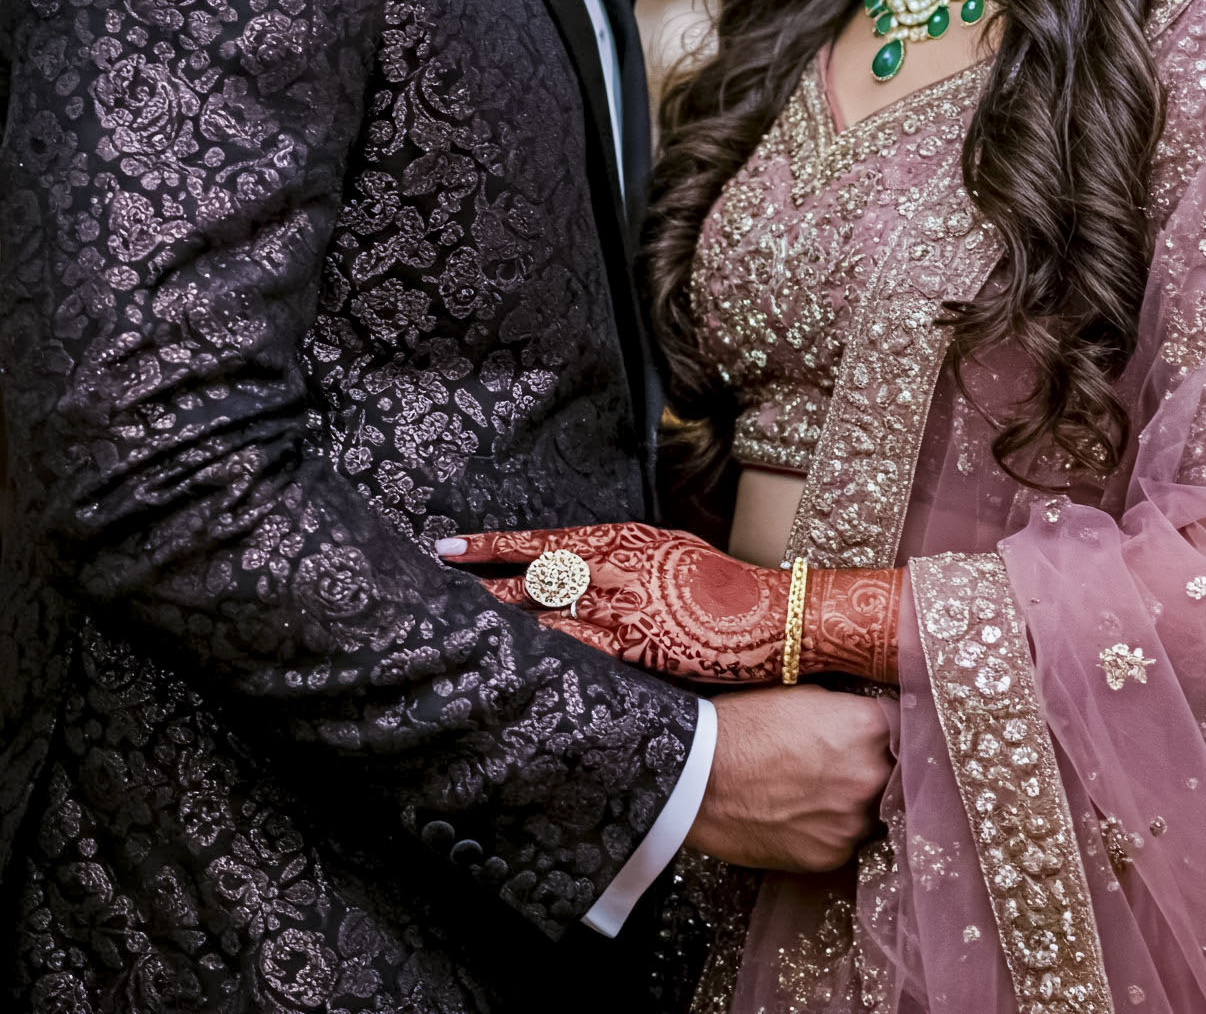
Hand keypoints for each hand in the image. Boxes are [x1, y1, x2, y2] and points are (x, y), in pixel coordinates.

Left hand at [437, 524, 901, 684]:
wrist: (772, 616)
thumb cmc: (725, 587)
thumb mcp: (673, 552)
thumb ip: (629, 556)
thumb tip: (592, 560)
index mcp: (624, 539)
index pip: (544, 540)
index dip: (492, 544)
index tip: (449, 546)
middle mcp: (617, 568)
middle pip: (532, 576)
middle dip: (481, 582)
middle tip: (432, 585)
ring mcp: (625, 608)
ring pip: (546, 613)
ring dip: (500, 623)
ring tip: (455, 629)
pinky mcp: (638, 648)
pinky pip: (577, 653)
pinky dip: (540, 657)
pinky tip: (508, 667)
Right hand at [687, 686, 892, 871]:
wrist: (699, 776)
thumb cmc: (744, 725)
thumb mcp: (804, 697)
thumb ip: (847, 714)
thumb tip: (866, 727)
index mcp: (868, 727)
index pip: (901, 728)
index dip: (883, 732)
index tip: (872, 736)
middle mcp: (871, 776)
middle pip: (889, 773)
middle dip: (869, 769)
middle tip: (837, 765)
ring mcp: (852, 821)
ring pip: (868, 812)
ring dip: (850, 804)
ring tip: (811, 793)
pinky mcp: (831, 856)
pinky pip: (842, 841)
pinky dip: (827, 831)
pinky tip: (798, 817)